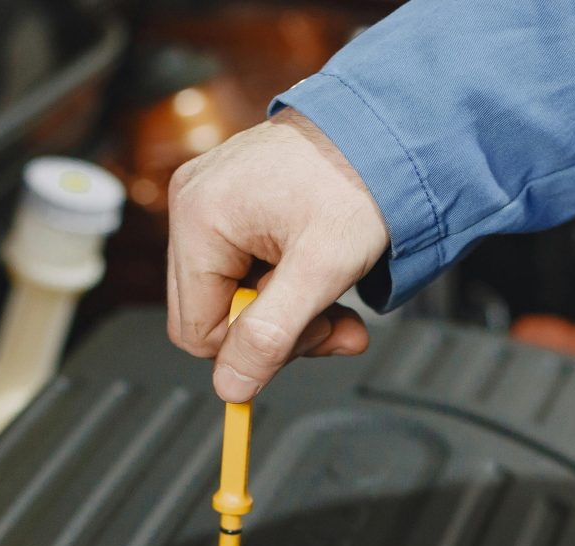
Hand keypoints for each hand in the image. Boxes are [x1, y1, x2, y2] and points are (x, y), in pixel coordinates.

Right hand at [167, 108, 389, 401]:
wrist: (384, 129)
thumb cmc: (357, 181)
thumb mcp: (321, 270)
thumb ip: (271, 336)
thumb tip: (231, 387)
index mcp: (200, 219)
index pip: (198, 331)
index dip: (254, 349)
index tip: (311, 334)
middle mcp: (191, 204)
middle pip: (212, 314)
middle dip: (277, 330)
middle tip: (332, 319)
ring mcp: (207, 198)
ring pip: (231, 294)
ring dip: (288, 309)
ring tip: (334, 290)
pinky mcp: (228, 199)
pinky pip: (242, 266)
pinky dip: (285, 280)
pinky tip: (317, 267)